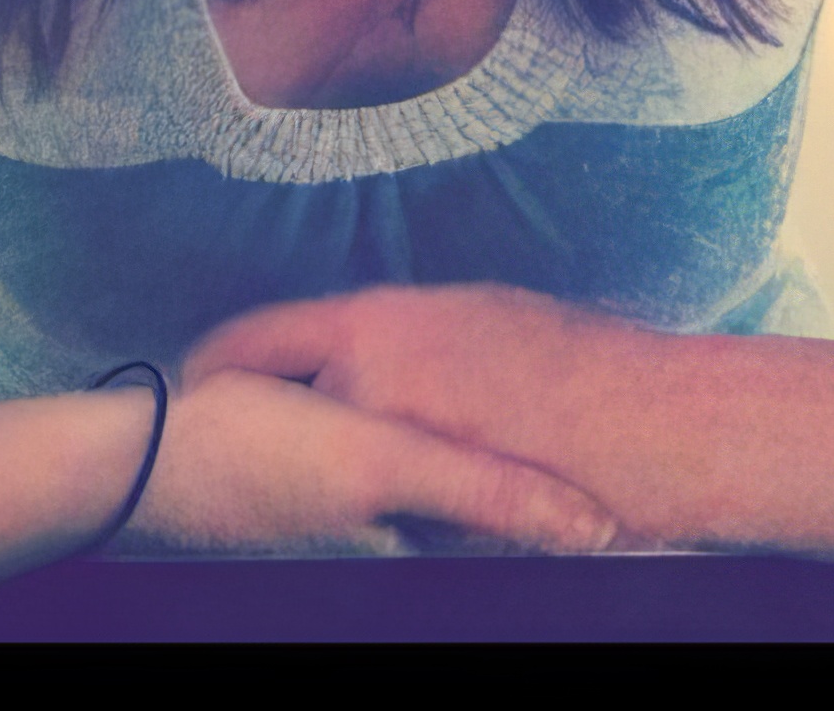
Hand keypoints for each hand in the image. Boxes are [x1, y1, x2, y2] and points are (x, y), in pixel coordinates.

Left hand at [183, 285, 669, 544]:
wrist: (639, 427)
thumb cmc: (566, 359)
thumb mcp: (466, 315)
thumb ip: (398, 334)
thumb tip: (365, 350)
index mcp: (374, 323)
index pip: (256, 337)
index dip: (216, 359)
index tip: (194, 377)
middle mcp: (366, 387)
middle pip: (287, 408)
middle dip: (287, 422)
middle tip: (264, 436)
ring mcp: (390, 456)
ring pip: (335, 465)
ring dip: (341, 469)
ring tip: (354, 473)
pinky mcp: (422, 517)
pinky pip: (379, 514)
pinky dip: (384, 511)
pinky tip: (411, 509)